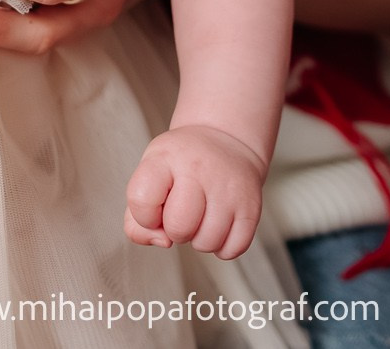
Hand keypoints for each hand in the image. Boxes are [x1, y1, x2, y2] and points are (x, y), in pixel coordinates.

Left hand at [124, 124, 267, 259]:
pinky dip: (223, 246)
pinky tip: (220, 223)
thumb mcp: (149, 176)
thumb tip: (163, 242)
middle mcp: (199, 168)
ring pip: (207, 243)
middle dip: (176, 230)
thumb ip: (136, 219)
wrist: (225, 139)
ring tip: (203, 214)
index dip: (144, 215)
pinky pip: (233, 250)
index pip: (141, 200)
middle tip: (183, 211)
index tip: (156, 204)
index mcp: (165, 158)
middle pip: (179, 228)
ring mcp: (229, 188)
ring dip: (200, 239)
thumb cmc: (181, 166)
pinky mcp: (252, 206)